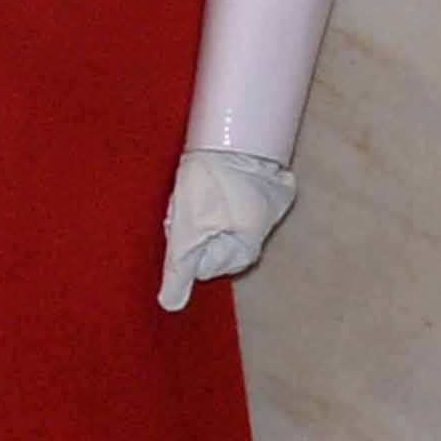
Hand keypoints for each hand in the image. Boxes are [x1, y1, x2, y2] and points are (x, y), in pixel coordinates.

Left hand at [153, 145, 296, 312]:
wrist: (233, 135)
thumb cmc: (211, 182)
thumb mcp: (186, 229)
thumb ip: (180, 269)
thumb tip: (171, 306)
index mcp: (247, 248)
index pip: (202, 262)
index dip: (185, 244)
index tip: (183, 222)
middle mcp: (264, 231)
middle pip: (212, 242)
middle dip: (195, 228)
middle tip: (187, 202)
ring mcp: (270, 205)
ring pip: (221, 220)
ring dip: (205, 209)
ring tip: (198, 188)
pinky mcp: (269, 184)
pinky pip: (237, 197)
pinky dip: (222, 191)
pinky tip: (212, 178)